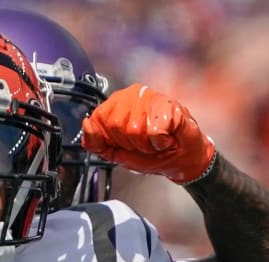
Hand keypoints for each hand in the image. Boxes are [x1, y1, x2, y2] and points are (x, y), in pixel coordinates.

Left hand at [82, 83, 214, 183]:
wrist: (181, 159)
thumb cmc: (152, 153)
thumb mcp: (117, 153)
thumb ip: (96, 142)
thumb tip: (87, 124)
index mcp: (116, 104)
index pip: (97, 118)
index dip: (109, 138)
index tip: (122, 144)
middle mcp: (132, 95)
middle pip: (115, 125)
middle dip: (129, 144)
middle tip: (142, 144)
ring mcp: (151, 97)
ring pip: (134, 129)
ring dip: (145, 144)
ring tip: (154, 141)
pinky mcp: (169, 104)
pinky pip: (154, 131)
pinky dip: (160, 142)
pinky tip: (165, 138)